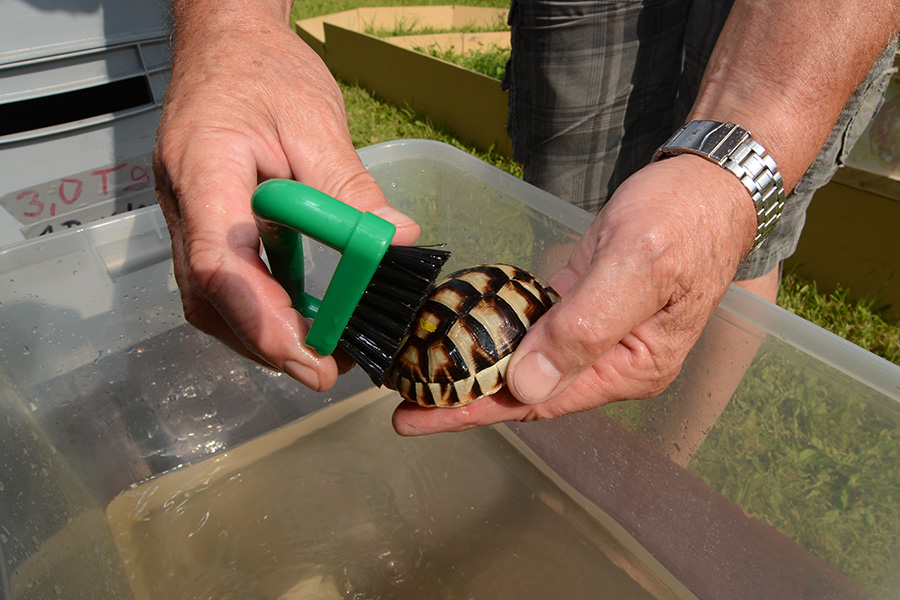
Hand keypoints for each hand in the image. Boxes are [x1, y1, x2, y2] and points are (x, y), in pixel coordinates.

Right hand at [154, 13, 419, 390]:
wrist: (227, 43)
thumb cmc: (263, 70)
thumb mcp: (316, 122)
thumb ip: (351, 188)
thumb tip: (396, 241)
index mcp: (204, 167)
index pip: (218, 259)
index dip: (261, 315)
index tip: (308, 352)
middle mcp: (183, 201)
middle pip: (209, 296)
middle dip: (266, 343)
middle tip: (325, 370)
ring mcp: (187, 217)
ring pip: (211, 299)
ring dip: (262, 334)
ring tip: (320, 350)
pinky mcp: (203, 223)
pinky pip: (223, 280)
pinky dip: (262, 307)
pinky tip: (302, 314)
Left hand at [392, 155, 756, 434]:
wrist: (708, 181)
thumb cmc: (682, 219)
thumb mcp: (635, 267)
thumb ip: (582, 329)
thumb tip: (525, 385)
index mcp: (630, 368)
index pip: (540, 401)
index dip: (476, 411)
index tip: (419, 420)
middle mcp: (612, 362)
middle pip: (528, 392)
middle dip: (466, 400)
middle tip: (405, 406)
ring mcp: (597, 336)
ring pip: (525, 365)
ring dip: (476, 371)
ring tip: (420, 377)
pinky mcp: (582, 307)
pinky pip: (532, 333)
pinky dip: (495, 338)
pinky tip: (460, 338)